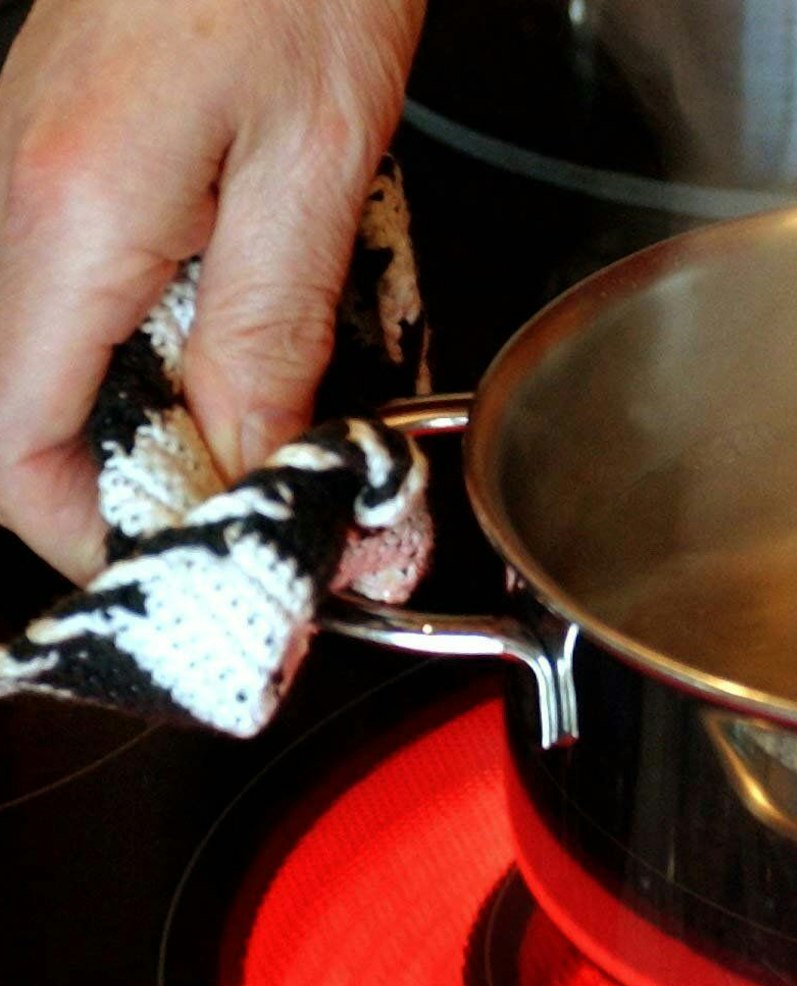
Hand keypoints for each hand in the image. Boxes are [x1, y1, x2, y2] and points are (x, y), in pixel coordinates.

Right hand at [0, 0, 423, 582]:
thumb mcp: (316, 178)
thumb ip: (269, 336)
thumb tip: (252, 465)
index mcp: (68, 218)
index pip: (15, 444)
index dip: (90, 534)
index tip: (184, 568)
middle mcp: (12, 199)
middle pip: (8, 415)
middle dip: (110, 493)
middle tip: (229, 521)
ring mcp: (18, 172)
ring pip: (30, 363)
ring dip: (125, 429)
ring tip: (240, 452)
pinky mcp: (54, 156)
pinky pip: (61, 298)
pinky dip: (130, 357)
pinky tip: (219, 360)